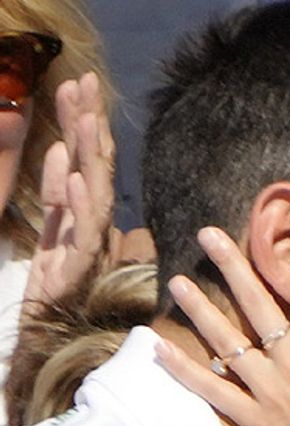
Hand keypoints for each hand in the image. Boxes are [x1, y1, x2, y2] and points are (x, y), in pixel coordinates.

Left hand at [24, 73, 115, 308]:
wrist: (47, 332)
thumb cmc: (51, 284)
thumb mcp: (47, 227)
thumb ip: (57, 190)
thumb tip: (64, 148)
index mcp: (84, 211)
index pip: (88, 159)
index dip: (84, 121)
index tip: (80, 81)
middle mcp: (92, 224)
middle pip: (96, 168)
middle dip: (90, 125)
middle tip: (86, 83)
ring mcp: (87, 245)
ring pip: (95, 193)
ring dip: (91, 156)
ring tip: (85, 119)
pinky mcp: (77, 270)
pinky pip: (82, 233)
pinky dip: (80, 203)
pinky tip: (76, 176)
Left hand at [154, 195, 289, 425]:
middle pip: (258, 301)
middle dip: (233, 263)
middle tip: (209, 233)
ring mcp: (268, 389)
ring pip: (226, 340)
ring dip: (200, 309)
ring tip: (178, 281)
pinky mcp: (254, 417)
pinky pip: (212, 390)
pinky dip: (184, 370)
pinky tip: (159, 348)